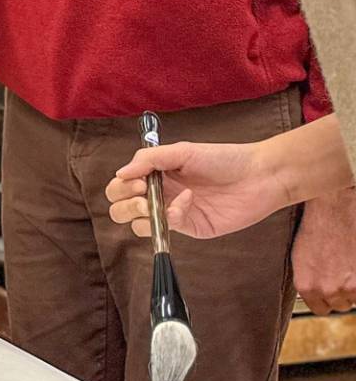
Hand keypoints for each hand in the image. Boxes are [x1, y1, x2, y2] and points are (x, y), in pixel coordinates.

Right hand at [106, 140, 293, 240]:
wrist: (260, 176)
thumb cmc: (224, 159)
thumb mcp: (183, 152)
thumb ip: (149, 160)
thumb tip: (120, 173)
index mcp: (156, 174)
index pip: (121, 185)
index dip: (122, 186)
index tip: (136, 182)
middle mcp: (161, 194)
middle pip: (121, 208)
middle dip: (124, 205)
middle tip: (141, 197)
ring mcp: (174, 212)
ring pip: (138, 224)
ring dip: (140, 215)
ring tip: (153, 206)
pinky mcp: (191, 227)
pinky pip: (168, 228)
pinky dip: (172, 216)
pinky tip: (188, 202)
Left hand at [294, 191, 355, 316]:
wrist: (336, 207)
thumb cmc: (318, 225)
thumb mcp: (302, 257)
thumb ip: (310, 280)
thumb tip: (316, 292)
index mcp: (306, 285)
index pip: (319, 309)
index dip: (326, 299)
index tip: (331, 290)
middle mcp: (328, 289)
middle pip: (340, 304)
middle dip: (342, 291)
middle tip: (343, 272)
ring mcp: (350, 286)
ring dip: (355, 285)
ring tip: (350, 263)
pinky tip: (354, 260)